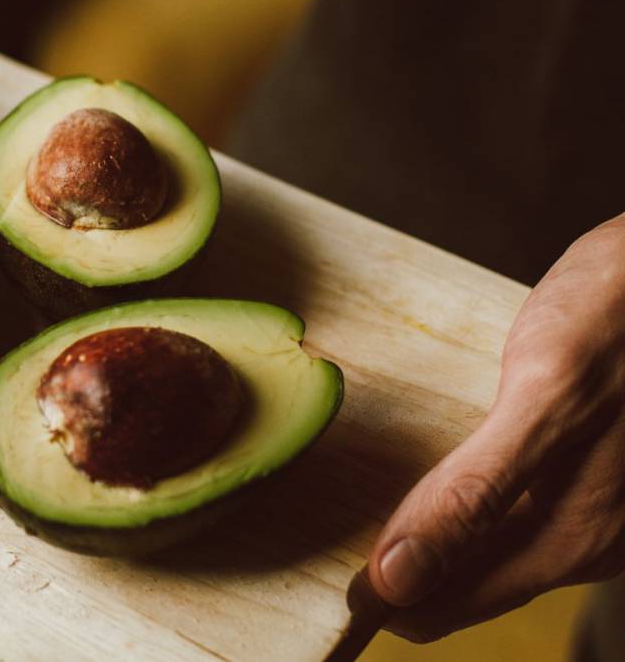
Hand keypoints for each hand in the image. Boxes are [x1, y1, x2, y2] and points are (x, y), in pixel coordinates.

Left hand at [365, 212, 624, 640]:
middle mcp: (588, 538)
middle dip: (401, 580)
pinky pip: (504, 514)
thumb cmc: (620, 321)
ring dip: (428, 550)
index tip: (327, 587)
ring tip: (364, 537)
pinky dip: (457, 515)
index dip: (385, 599)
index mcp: (575, 537)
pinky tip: (431, 496)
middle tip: (329, 564)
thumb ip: (476, 493)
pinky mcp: (583, 471)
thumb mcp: (545, 401)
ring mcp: (591, 508)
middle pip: (468, 583)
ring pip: (486, 552)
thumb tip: (400, 578)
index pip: (452, 601)